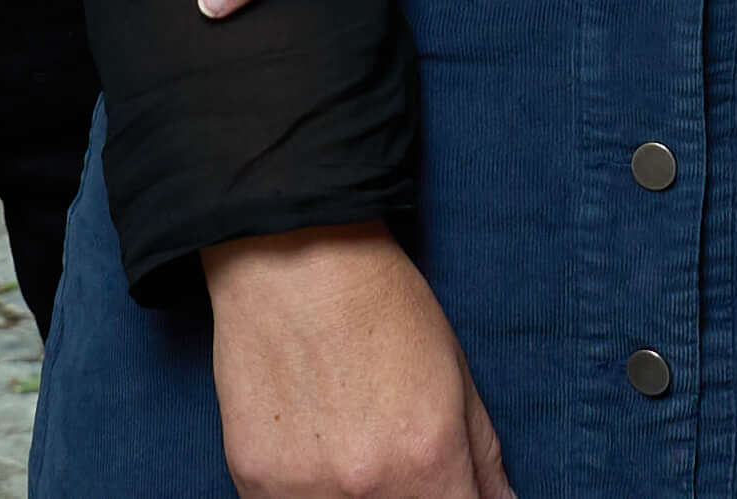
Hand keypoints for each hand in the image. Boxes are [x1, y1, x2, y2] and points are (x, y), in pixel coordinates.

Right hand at [206, 224, 514, 498]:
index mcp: (429, 461)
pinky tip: (312, 451)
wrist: (295, 260)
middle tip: (395, 458)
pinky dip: (308, 494)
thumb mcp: (457, 373)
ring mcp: (304, 491)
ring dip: (356, 498)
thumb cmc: (382, 306)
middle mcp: (368, 489)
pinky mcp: (253, 481)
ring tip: (350, 449)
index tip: (444, 487)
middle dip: (408, 498)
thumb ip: (482, 457)